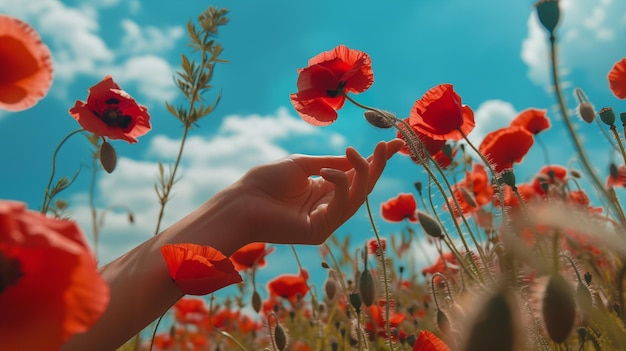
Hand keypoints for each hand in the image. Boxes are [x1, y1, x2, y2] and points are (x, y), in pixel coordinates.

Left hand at [235, 139, 403, 244]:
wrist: (241, 201)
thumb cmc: (265, 181)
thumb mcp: (303, 165)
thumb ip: (331, 163)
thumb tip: (355, 157)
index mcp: (324, 189)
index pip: (357, 176)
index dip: (377, 160)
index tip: (396, 143)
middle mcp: (329, 206)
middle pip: (363, 187)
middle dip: (377, 166)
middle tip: (386, 146)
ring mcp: (326, 221)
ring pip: (358, 197)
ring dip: (363, 173)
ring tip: (358, 154)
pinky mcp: (320, 231)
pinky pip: (341, 206)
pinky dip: (339, 185)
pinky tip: (327, 173)